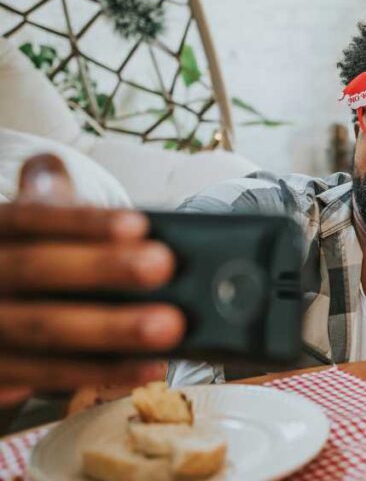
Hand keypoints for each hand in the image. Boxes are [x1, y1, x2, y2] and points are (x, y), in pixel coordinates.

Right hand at [0, 155, 185, 406]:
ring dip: (110, 330)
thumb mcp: (21, 226)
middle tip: (162, 266)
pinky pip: (49, 376)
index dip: (79, 221)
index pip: (29, 219)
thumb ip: (42, 198)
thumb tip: (49, 165)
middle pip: (36, 270)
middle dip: (101, 269)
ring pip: (42, 330)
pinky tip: (149, 365)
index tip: (136, 224)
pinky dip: (102, 372)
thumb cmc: (20, 262)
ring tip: (168, 325)